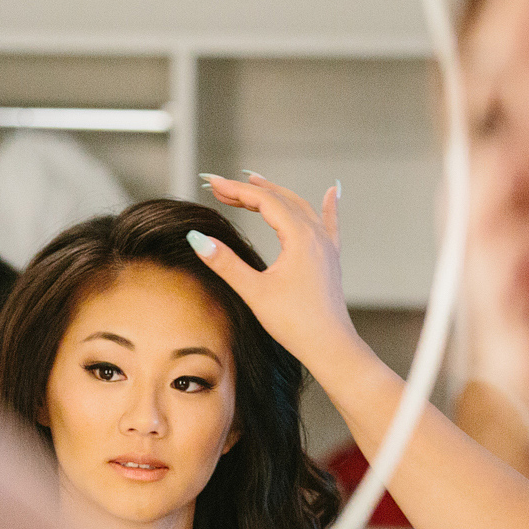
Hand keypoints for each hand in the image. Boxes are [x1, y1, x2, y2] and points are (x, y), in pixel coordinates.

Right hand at [196, 174, 358, 367]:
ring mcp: (326, 245)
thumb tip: (197, 238)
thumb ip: (225, 263)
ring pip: (300, 207)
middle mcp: (316, 235)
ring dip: (275, 193)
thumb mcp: (254, 292)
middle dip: (248, 190)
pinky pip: (328, 222)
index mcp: (299, 237)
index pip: (263, 201)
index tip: (211, 183)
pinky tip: (331, 191)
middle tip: (220, 188)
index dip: (234, 190)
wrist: (329, 345)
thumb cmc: (295, 323)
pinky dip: (326, 204)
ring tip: (254, 182)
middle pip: (279, 199)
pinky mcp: (331, 258)